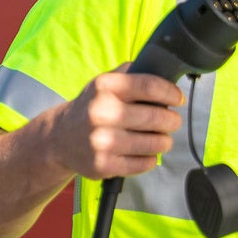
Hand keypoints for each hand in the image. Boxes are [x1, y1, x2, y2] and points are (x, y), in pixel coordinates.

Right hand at [46, 64, 185, 179]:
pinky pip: (143, 163)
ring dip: (164, 141)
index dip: (171, 93)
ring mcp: (101, 141)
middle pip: (157, 117)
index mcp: (105, 87)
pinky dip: (151, 158)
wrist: (59, 138)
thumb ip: (132, 73)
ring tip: (162, 138)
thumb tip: (166, 73)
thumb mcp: (105, 81)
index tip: (178, 99)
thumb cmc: (92, 106)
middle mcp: (101, 113)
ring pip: (154, 143)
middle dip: (172, 120)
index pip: (150, 86)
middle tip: (172, 121)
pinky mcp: (103, 165)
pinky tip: (146, 152)